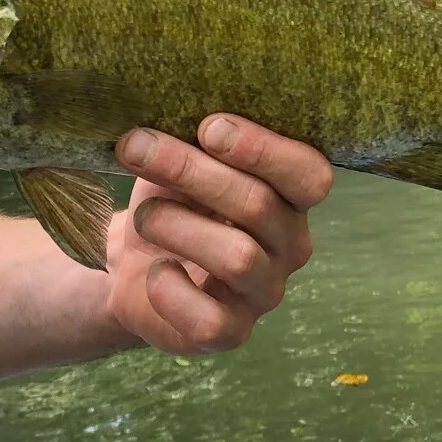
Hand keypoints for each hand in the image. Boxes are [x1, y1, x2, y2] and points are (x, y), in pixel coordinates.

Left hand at [103, 116, 331, 354]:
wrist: (131, 263)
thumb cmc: (169, 199)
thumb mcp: (180, 161)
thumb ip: (194, 140)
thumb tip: (175, 108)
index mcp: (290, 196)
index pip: (309, 174)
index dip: (264, 149)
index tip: (208, 126)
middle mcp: (289, 245)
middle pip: (259, 205)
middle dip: (191, 171)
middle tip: (136, 147)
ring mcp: (264, 292)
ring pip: (238, 257)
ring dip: (176, 225)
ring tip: (144, 216)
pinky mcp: (230, 332)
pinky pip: (210, 318)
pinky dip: (171, 289)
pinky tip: (155, 272)